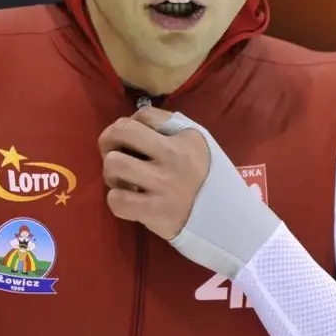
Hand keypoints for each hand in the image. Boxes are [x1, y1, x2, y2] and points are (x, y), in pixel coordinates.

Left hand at [98, 107, 209, 240]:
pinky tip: (129, 200)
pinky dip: (116, 200)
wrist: (227, 221)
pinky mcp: (155, 211)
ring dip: (111, 173)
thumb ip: (171, 128)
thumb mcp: (199, 145)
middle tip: (113, 153)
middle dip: (108, 140)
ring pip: (114, 164)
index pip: (143, 114)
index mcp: (184, 137)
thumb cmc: (207, 181)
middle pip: (121, 131)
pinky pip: (116, 200)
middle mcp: (173, 156)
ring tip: (123, 181)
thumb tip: (135, 120)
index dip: (130, 124)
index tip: (135, 141)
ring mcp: (163, 184)